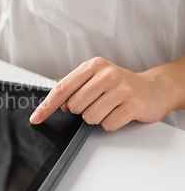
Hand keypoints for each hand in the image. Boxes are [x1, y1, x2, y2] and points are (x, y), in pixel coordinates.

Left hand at [29, 57, 173, 130]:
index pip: (62, 88)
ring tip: (110, 107)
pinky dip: (111, 123)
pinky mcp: (133, 105)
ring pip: (90, 117)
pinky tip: (120, 113)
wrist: (154, 88)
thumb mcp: (95, 79)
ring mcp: (121, 89)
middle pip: (75, 106)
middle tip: (98, 103)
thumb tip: (59, 105)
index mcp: (93, 65)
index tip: (36, 117)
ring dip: (97, 117)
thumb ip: (75, 89)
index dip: (46, 106)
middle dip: (82, 110)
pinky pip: (108, 125)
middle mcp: (107, 74)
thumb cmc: (119, 85)